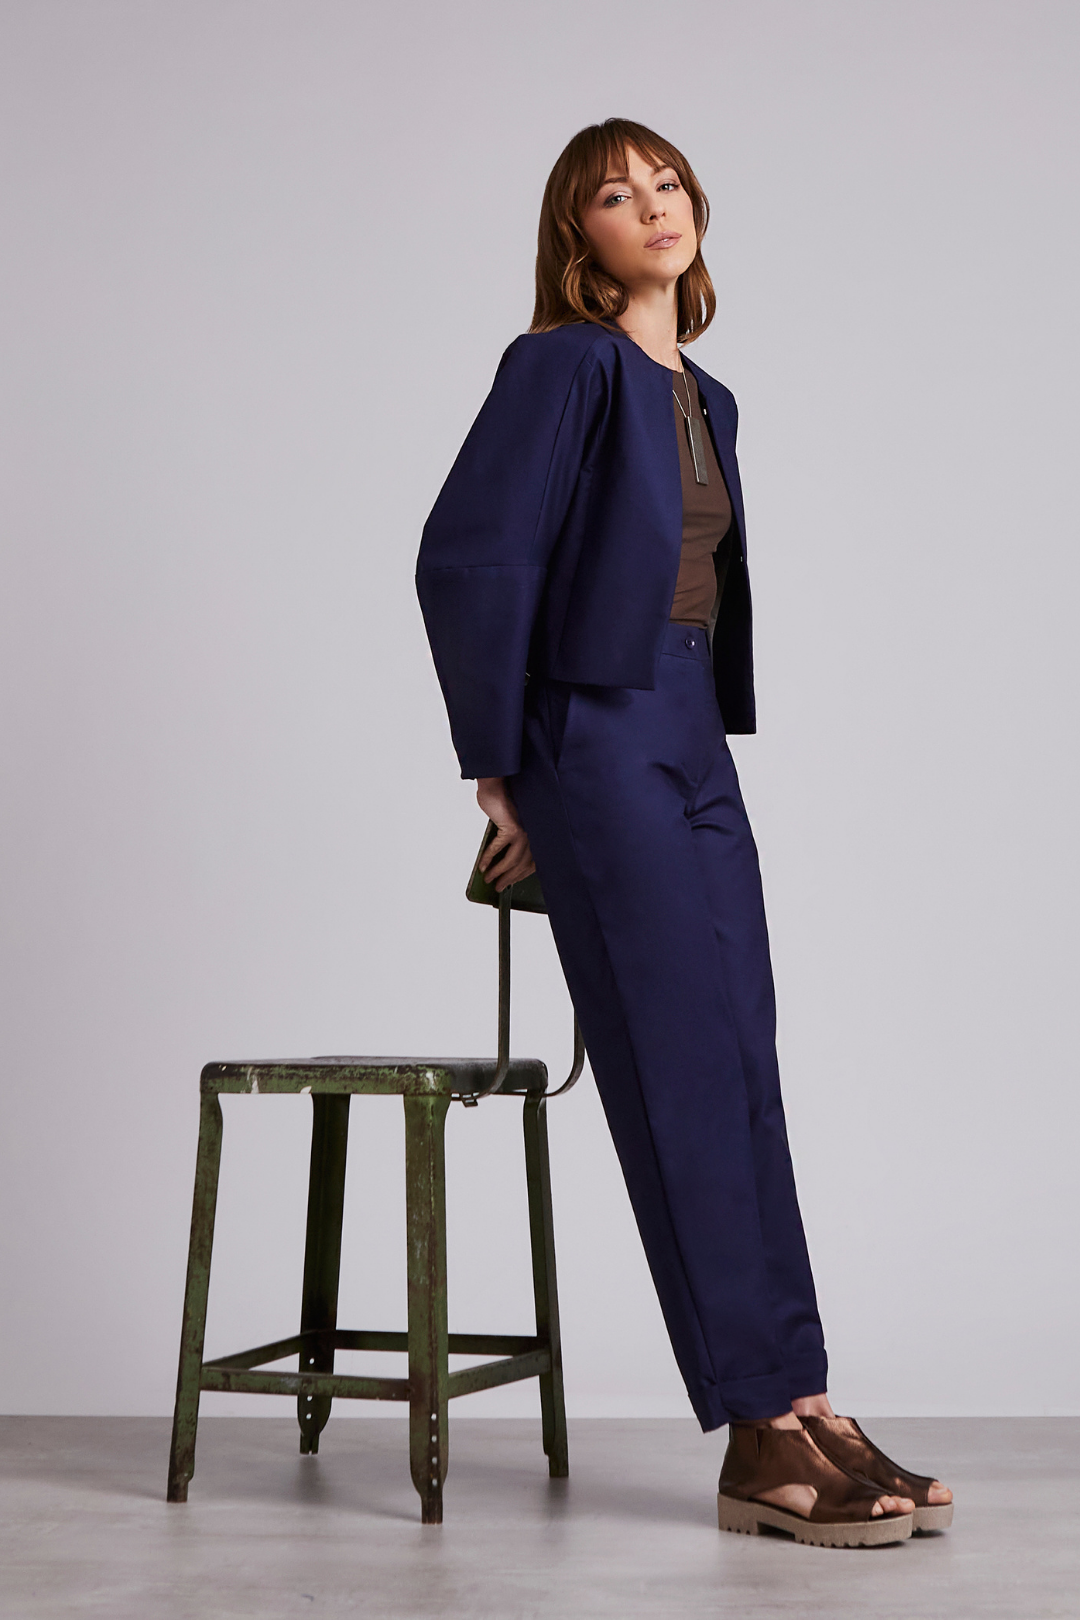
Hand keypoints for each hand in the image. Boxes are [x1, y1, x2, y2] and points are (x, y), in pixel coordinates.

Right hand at [476, 776, 535, 891]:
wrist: (496, 785)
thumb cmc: (502, 803)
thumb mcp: (511, 824)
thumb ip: (512, 840)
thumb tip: (502, 863)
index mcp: (537, 834)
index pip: (535, 862)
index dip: (522, 875)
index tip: (512, 883)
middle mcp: (534, 833)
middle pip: (523, 864)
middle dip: (510, 878)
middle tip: (499, 887)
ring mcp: (525, 831)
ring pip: (512, 860)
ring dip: (498, 872)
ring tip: (489, 879)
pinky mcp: (512, 828)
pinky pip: (498, 849)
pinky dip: (488, 859)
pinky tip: (483, 866)